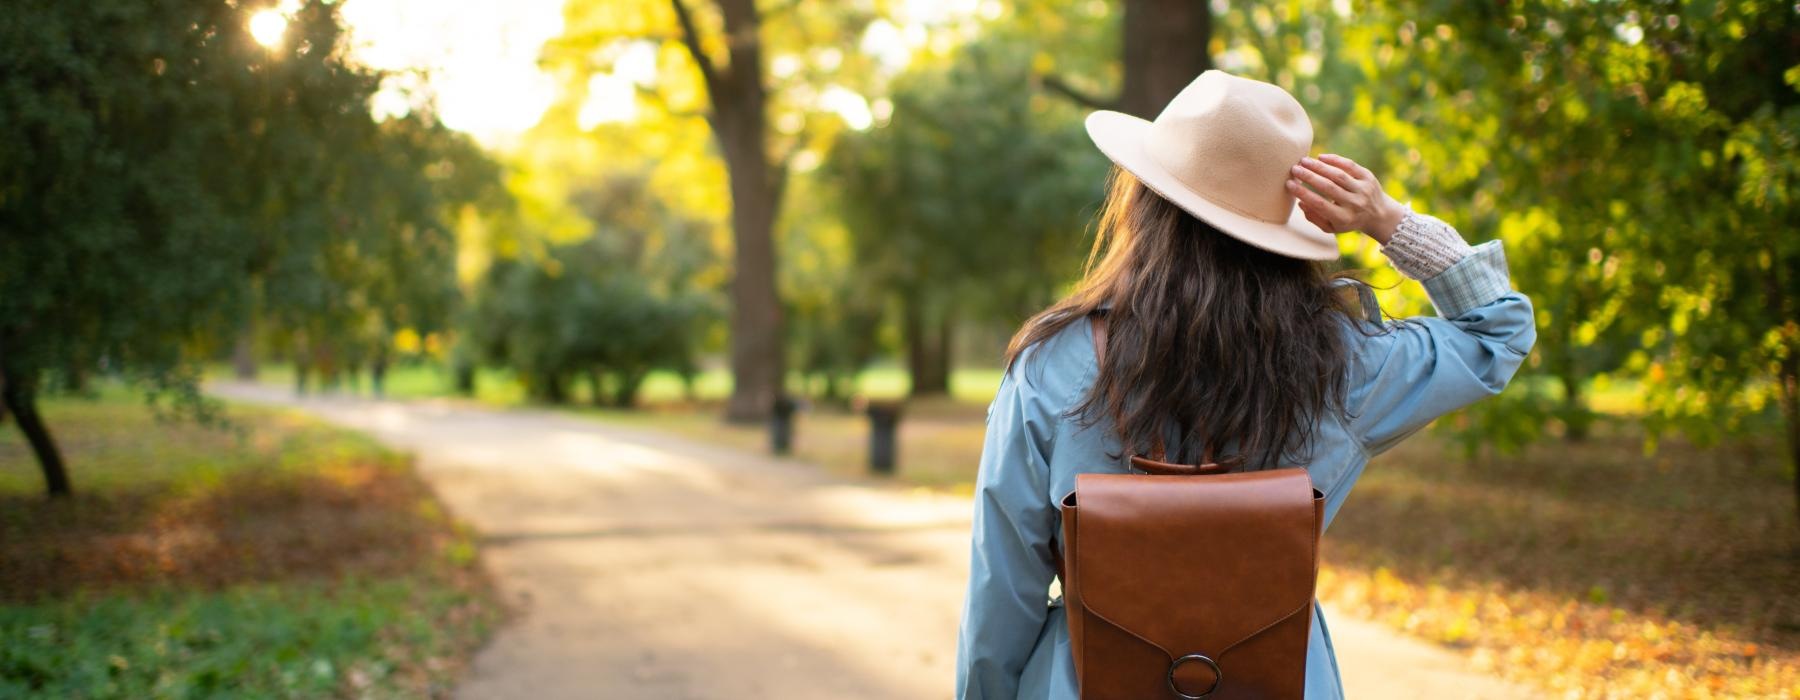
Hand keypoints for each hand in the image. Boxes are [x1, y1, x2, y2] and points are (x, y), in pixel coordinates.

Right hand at [1286, 154, 1407, 244]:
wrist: (1379, 215)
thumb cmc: (1348, 220)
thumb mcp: (1331, 227)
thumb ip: (1315, 218)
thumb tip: (1301, 202)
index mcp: (1344, 218)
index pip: (1320, 204)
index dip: (1303, 193)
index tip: (1289, 184)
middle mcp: (1355, 204)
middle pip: (1328, 187)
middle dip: (1309, 176)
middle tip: (1294, 169)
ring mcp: (1363, 189)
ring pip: (1338, 175)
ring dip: (1319, 166)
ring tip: (1304, 160)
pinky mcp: (1368, 177)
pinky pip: (1350, 165)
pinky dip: (1335, 160)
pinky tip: (1321, 157)